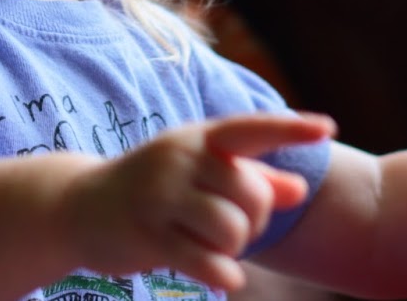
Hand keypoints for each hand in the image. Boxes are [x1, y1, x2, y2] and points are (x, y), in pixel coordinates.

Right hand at [65, 111, 334, 291]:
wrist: (78, 207)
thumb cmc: (152, 188)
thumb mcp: (199, 173)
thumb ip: (251, 178)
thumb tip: (299, 189)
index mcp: (198, 138)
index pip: (251, 128)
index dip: (291, 129)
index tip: (328, 129)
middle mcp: (181, 158)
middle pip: (251, 192)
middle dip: (257, 219)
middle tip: (238, 229)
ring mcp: (161, 195)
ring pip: (232, 227)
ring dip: (236, 247)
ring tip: (217, 247)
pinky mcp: (147, 233)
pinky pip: (202, 259)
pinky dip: (223, 273)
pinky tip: (226, 279)